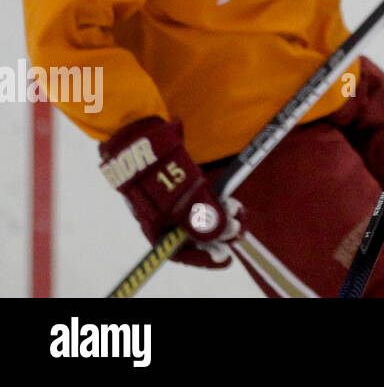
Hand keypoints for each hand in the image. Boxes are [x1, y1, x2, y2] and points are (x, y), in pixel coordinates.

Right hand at [99, 117, 243, 268]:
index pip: (178, 252)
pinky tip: (229, 199)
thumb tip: (223, 234)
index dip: (203, 257)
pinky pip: (199, 199)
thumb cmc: (155, 164)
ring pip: (197, 216)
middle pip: (191, 235)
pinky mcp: (177, 181)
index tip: (226, 256)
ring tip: (238, 211)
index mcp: (154, 225)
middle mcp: (161, 215)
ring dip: (219, 218)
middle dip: (217, 235)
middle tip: (240, 229)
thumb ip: (200, 213)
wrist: (138, 131)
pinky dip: (214, 202)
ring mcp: (168, 198)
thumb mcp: (179, 191)